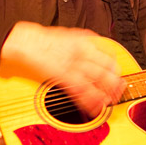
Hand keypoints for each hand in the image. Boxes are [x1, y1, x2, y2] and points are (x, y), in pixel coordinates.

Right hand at [0, 22, 125, 117]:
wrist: (26, 41)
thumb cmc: (44, 39)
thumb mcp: (70, 35)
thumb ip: (84, 43)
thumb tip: (96, 49)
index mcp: (85, 42)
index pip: (108, 57)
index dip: (115, 68)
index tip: (117, 75)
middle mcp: (82, 53)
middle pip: (106, 70)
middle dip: (115, 83)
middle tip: (119, 91)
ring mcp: (74, 66)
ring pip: (97, 82)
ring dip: (106, 94)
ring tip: (110, 102)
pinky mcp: (63, 77)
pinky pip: (81, 92)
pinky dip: (90, 102)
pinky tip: (96, 108)